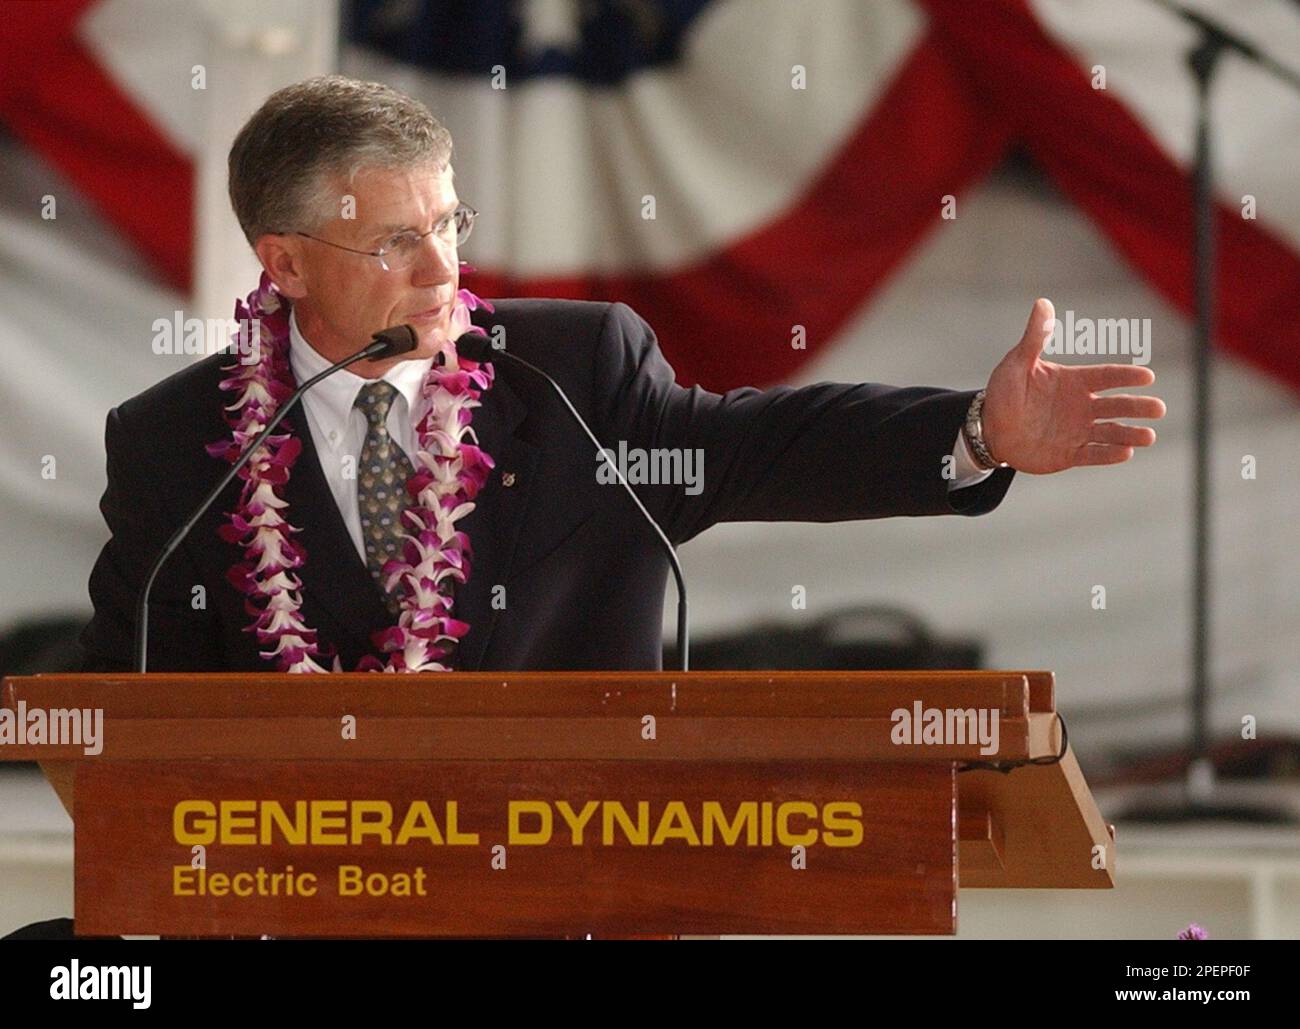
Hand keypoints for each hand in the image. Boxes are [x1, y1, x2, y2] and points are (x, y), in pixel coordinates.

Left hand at [981, 298, 1166, 473]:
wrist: (990, 430)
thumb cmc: (1005, 393)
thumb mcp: (1017, 363)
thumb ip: (1034, 337)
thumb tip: (1042, 303)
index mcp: (1074, 382)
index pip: (1106, 376)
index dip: (1126, 376)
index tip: (1148, 376)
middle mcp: (1082, 406)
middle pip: (1116, 405)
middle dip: (1138, 407)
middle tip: (1159, 409)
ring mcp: (1078, 431)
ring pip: (1111, 432)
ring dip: (1130, 434)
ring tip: (1148, 436)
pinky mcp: (1069, 454)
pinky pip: (1092, 454)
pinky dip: (1108, 454)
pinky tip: (1126, 453)